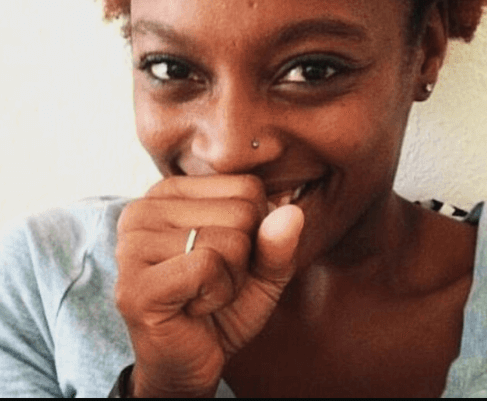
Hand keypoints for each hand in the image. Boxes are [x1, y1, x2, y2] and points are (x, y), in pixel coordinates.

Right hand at [115, 175, 303, 396]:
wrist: (192, 361)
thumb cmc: (223, 306)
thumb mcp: (264, 268)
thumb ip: (280, 240)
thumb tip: (292, 211)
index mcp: (170, 193)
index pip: (248, 187)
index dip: (256, 231)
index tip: (225, 257)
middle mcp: (142, 210)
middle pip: (242, 212)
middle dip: (244, 258)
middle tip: (212, 282)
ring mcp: (131, 246)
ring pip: (230, 240)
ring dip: (231, 280)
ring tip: (201, 295)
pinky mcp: (135, 284)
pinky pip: (208, 267)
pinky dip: (217, 295)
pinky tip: (192, 308)